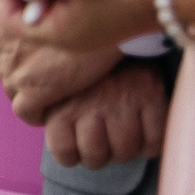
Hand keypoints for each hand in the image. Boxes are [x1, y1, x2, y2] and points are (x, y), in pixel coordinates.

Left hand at [0, 1, 121, 121]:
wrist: (110, 16)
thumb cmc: (84, 2)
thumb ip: (25, 8)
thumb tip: (14, 11)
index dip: (16, 53)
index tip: (36, 57)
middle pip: (4, 70)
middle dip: (25, 73)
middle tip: (53, 74)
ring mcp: (13, 68)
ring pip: (12, 91)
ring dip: (31, 93)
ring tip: (58, 91)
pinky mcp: (33, 89)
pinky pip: (25, 112)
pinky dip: (37, 114)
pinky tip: (55, 109)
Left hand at [42, 62, 168, 168]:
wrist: (115, 35)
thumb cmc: (82, 72)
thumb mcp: (53, 87)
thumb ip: (44, 109)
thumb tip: (40, 126)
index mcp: (61, 105)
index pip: (64, 151)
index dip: (72, 157)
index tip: (77, 150)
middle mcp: (89, 105)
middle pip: (95, 156)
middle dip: (98, 158)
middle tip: (101, 148)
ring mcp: (120, 101)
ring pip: (124, 151)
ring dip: (124, 153)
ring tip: (121, 142)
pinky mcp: (150, 96)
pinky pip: (154, 140)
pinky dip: (150, 147)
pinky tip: (143, 139)